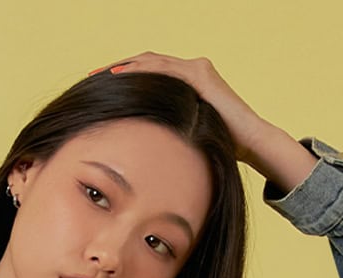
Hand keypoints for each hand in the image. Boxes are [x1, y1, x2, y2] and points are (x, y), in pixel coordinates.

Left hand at [87, 53, 271, 164]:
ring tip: (103, 75)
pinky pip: (166, 69)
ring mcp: (197, 69)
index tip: (100, 88)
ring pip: (153, 62)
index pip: (149, 75)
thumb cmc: (220, 145)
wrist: (250, 142)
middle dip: (118, 69)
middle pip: (147, 63)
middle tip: (92, 77)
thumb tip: (142, 151)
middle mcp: (191, 70)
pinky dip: (144, 71)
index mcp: (186, 83)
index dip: (124, 79)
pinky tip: (124, 75)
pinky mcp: (201, 75)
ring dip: (126, 66)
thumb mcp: (185, 136)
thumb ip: (167, 132)